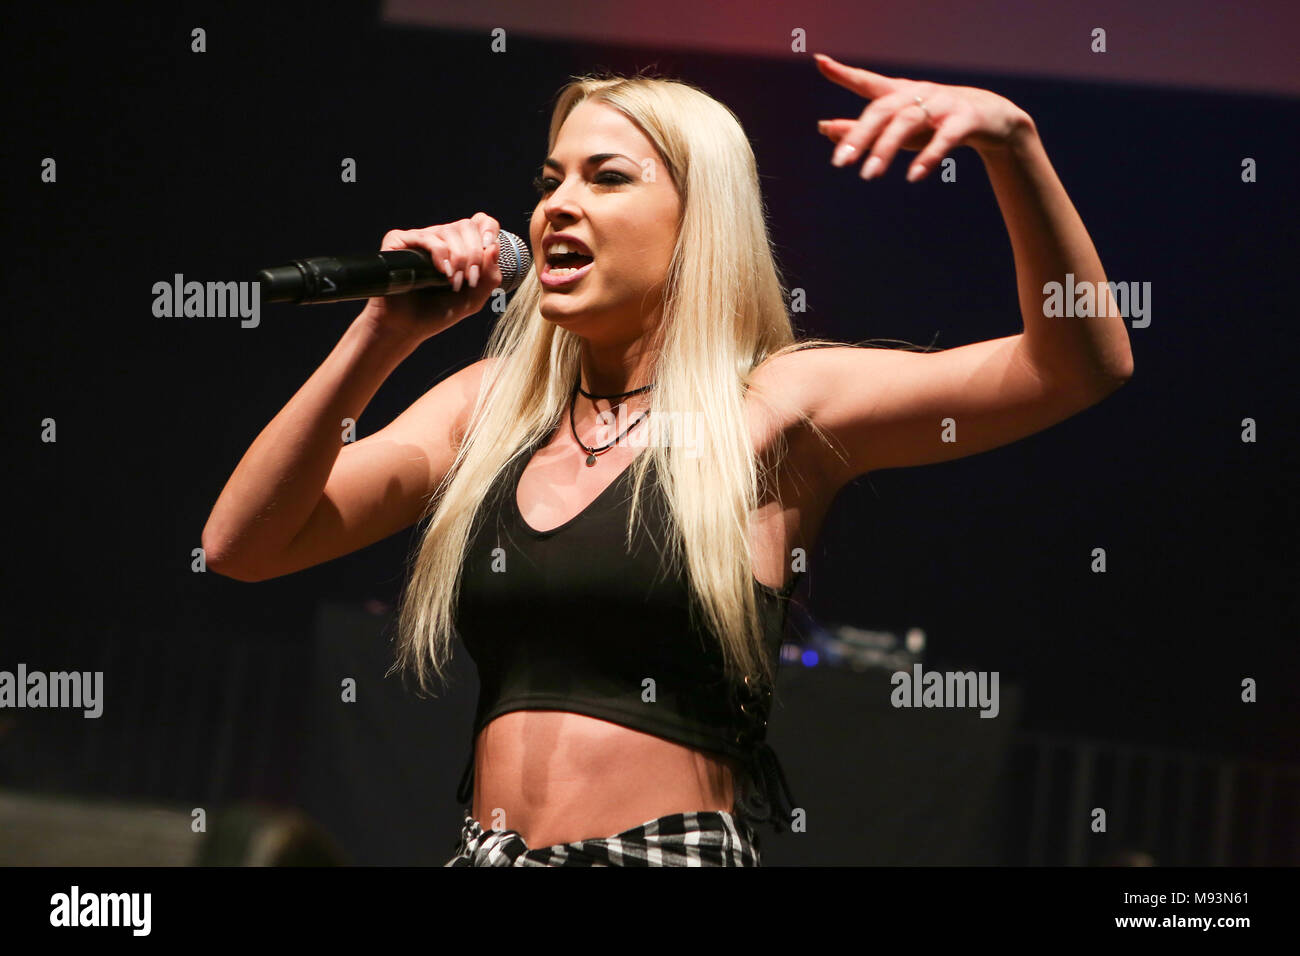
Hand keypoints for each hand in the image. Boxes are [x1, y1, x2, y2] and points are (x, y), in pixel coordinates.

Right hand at [359, 213, 504, 341]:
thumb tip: (495, 246)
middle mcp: (440, 238)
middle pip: (467, 226)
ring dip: (459, 257)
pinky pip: (426, 237)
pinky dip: (439, 253)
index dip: (489, 230)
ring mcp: (420, 238)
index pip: (480, 222)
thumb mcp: (474, 298)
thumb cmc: (439, 313)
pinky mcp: (399, 241)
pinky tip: (442, 271)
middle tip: (470, 279)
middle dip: (475, 254)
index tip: (490, 248)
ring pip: (448, 230)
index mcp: (460, 246)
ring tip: (454, 282)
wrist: (408, 327)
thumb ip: (490, 276)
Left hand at [813, 53, 1034, 181]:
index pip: (867, 82)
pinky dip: (929, 157)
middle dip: (860, 135)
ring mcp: (942, 104)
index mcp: (899, 93)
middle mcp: (918, 94)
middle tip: (839, 163)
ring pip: (908, 122)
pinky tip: (913, 176)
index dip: (844, 72)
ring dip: (886, 149)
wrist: (992, 119)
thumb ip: (861, 130)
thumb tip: (823, 128)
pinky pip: (945, 138)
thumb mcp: (897, 128)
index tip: (820, 61)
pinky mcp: (966, 119)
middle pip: (882, 110)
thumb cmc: (934, 123)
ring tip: (868, 175)